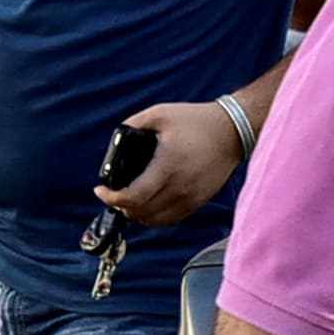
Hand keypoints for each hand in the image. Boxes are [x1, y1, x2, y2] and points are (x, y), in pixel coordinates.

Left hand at [95, 101, 244, 227]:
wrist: (232, 131)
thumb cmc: (196, 121)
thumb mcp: (160, 114)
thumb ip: (133, 124)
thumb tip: (116, 140)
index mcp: (166, 166)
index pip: (133, 197)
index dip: (111, 198)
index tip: (101, 191)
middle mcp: (179, 187)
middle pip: (140, 213)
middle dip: (121, 206)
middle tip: (114, 194)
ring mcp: (190, 198)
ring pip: (154, 221)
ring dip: (137, 213)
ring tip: (130, 200)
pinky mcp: (198, 202)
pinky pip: (170, 219)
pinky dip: (155, 216)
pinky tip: (150, 203)